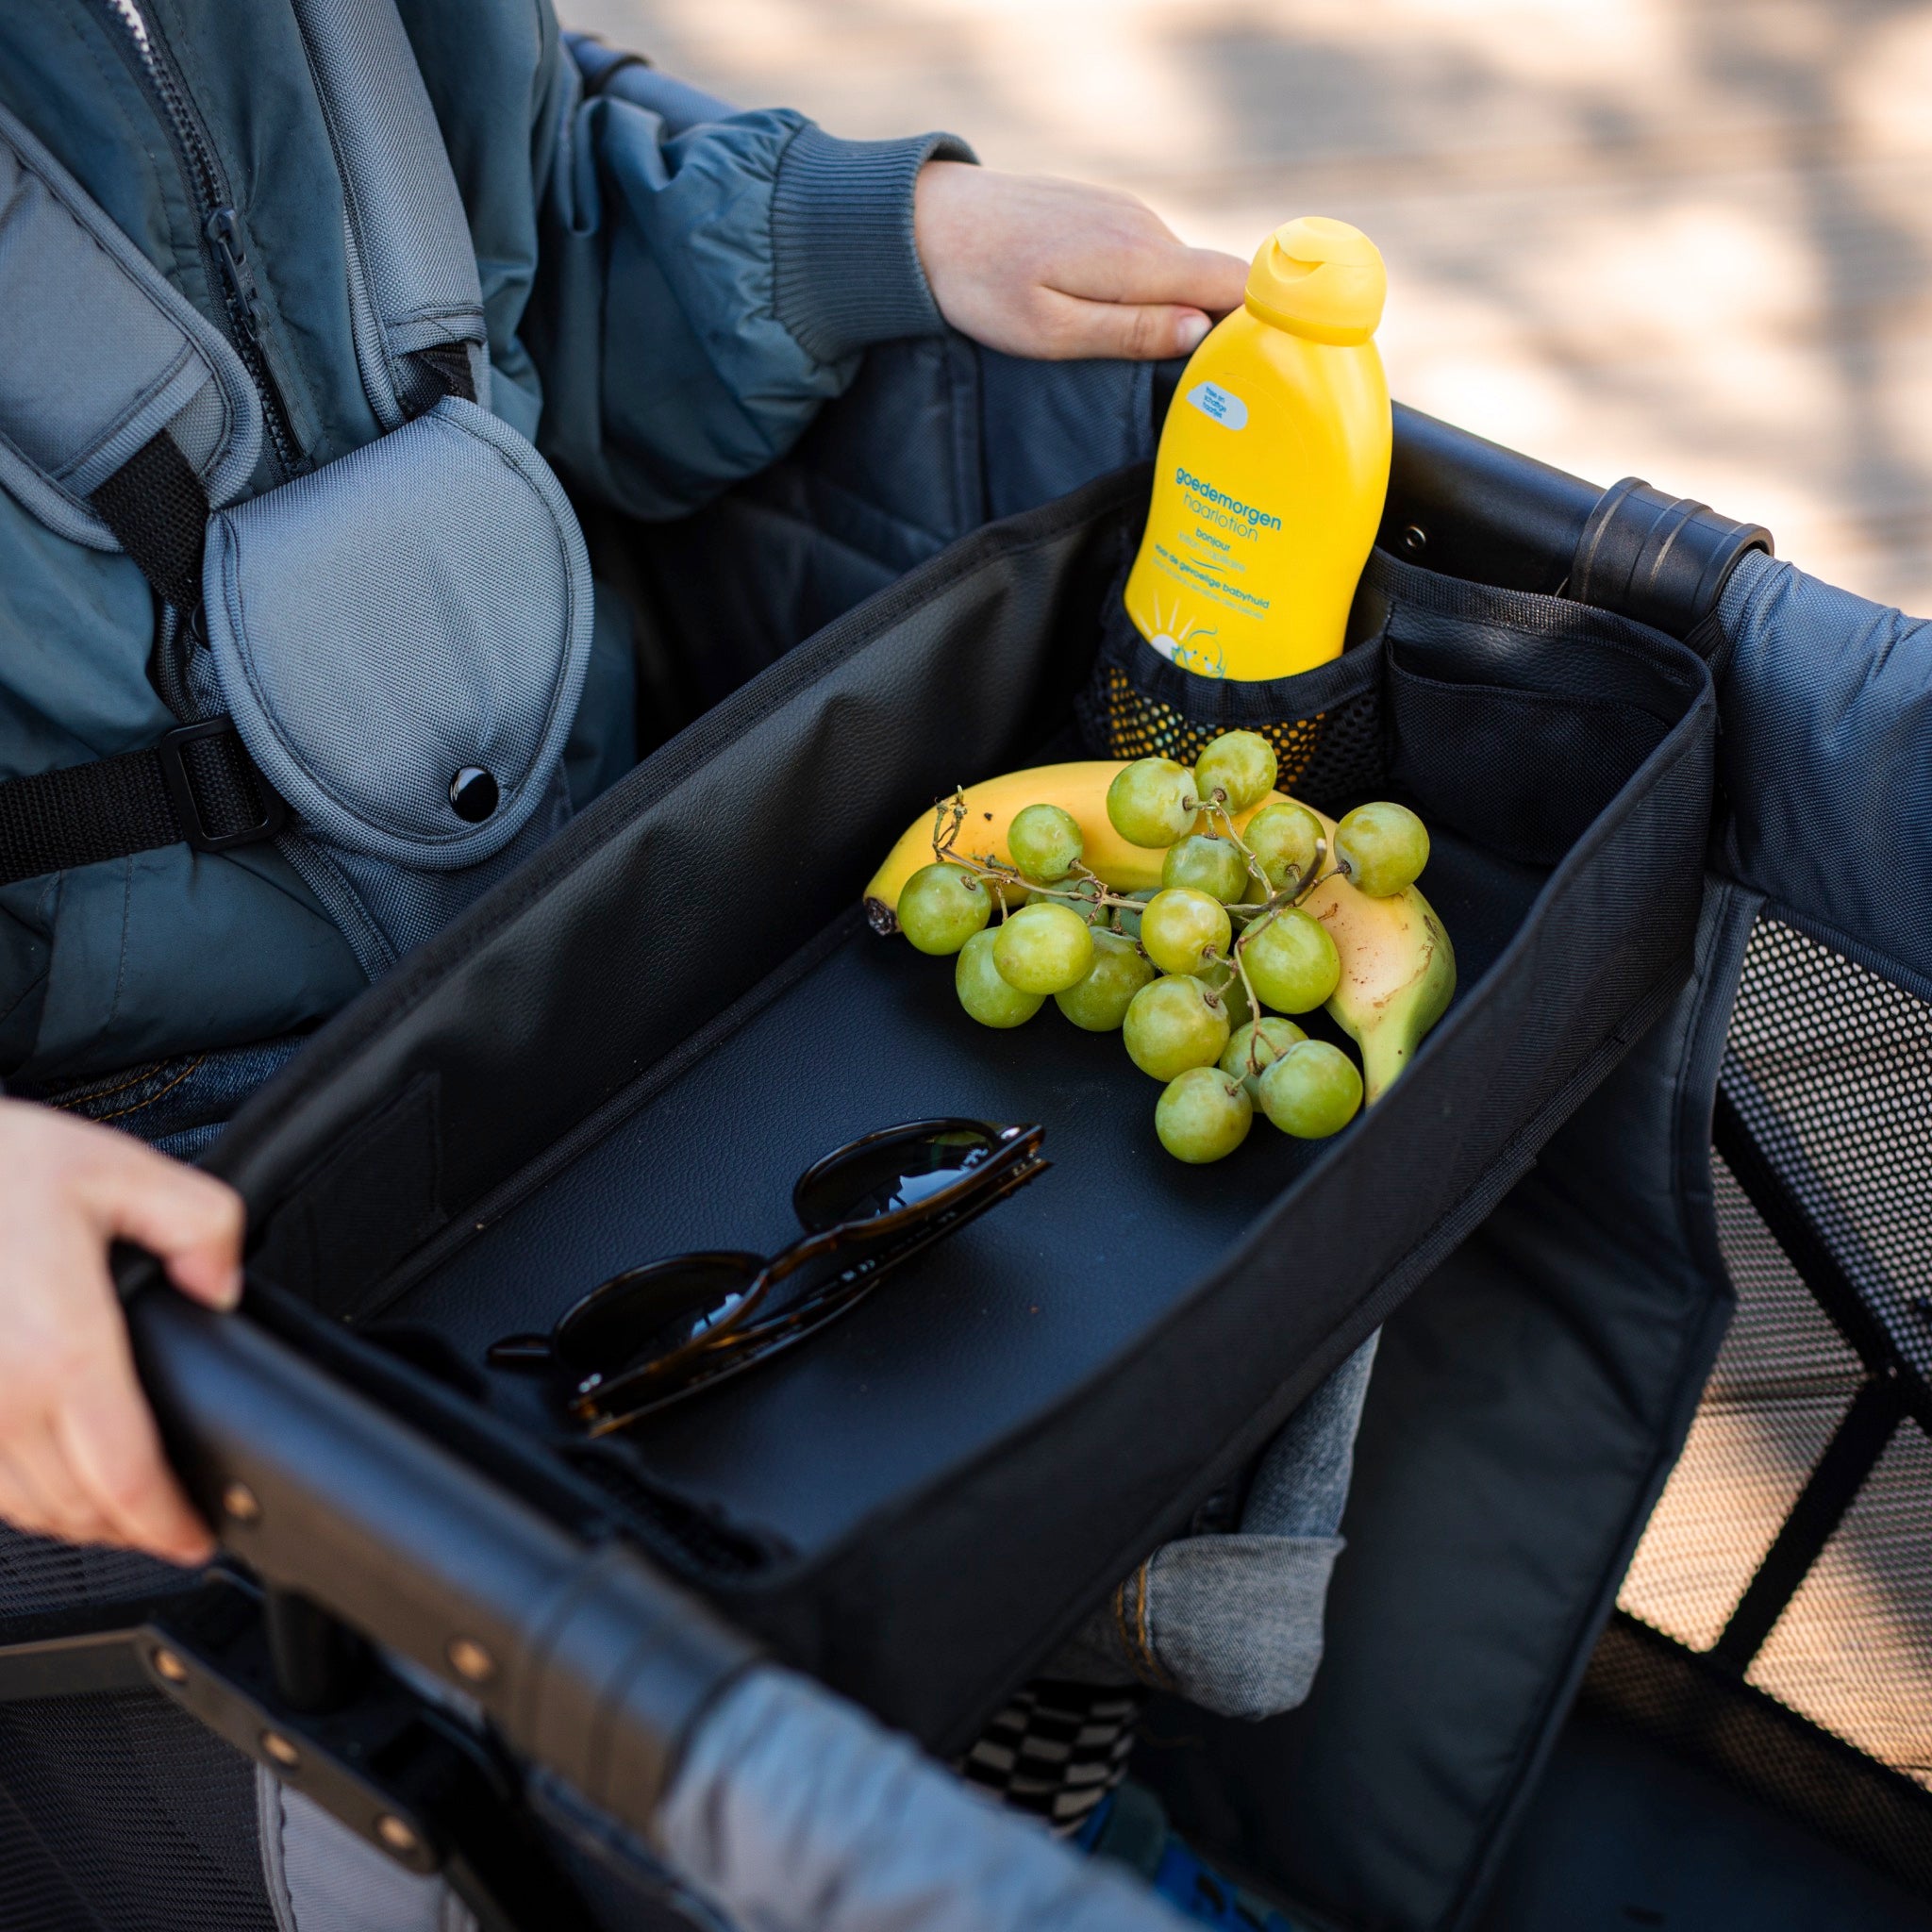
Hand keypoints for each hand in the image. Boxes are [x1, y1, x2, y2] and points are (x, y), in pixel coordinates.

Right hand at [0, 1100, 242, 1563]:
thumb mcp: (119, 1171)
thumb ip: (201, 1225)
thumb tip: (223, 1289)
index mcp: (60, 1350)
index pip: (126, 1478)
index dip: (168, 1525)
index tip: (197, 1539)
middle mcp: (0, 1397)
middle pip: (78, 1508)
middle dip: (135, 1529)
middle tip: (174, 1527)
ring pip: (25, 1508)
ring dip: (80, 1521)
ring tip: (124, 1512)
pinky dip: (26, 1498)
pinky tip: (57, 1480)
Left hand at [914, 163, 1247, 361]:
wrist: (928, 220)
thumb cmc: (982, 286)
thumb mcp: (1050, 330)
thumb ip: (1129, 332)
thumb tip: (1202, 333)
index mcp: (1139, 258)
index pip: (1236, 281)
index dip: (1258, 321)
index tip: (1257, 367)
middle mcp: (1145, 227)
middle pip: (1215, 279)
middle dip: (1220, 326)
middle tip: (1202, 387)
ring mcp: (1128, 213)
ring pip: (1182, 270)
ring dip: (1180, 309)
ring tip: (1157, 362)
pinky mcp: (1108, 211)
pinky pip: (1153, 256)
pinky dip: (1151, 290)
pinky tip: (1118, 318)